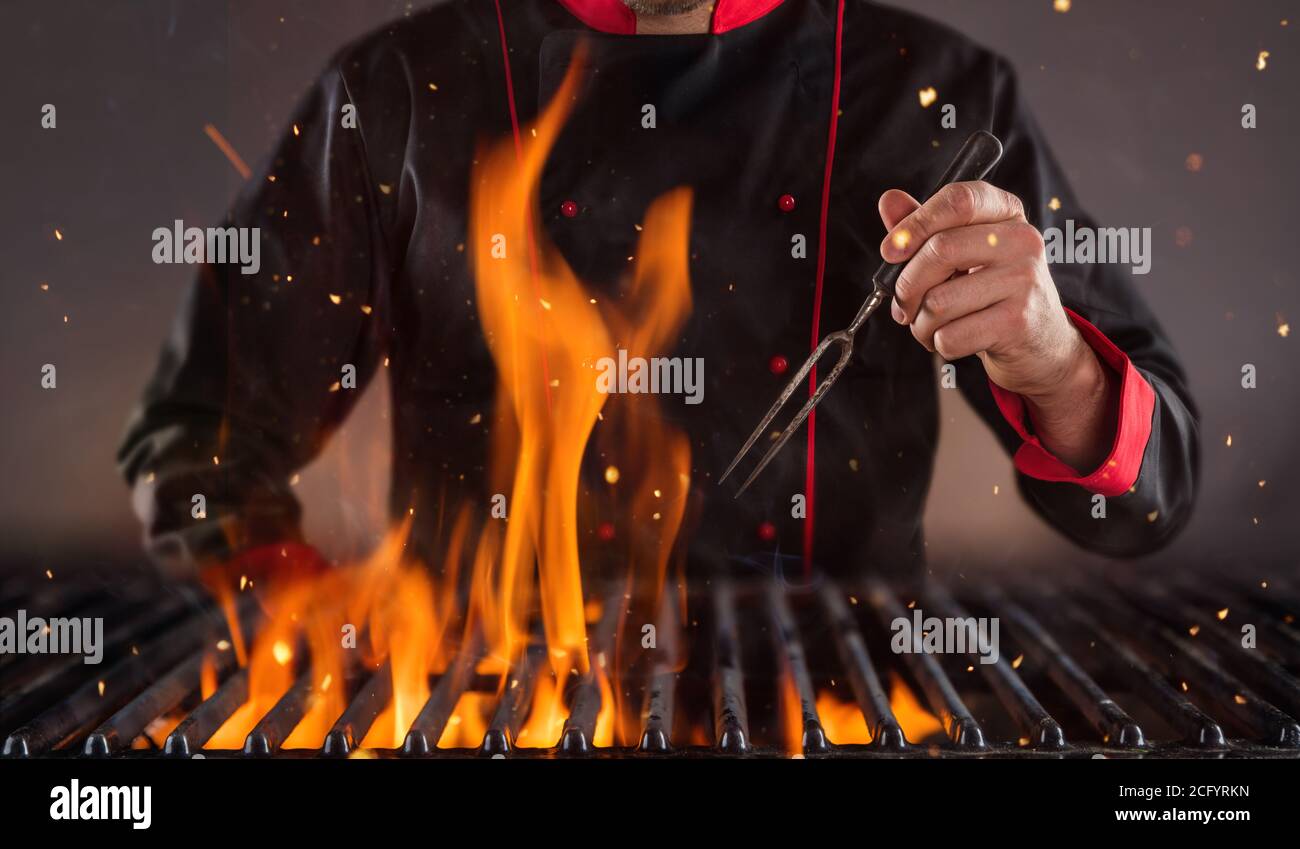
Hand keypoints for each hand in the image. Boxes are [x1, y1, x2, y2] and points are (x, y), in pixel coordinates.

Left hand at [878, 181, 1116, 471]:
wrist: (1039, 341)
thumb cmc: (991, 290)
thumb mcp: (963, 251)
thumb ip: (926, 227)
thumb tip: (890, 201)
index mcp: (1006, 213)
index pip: (958, 200)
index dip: (915, 223)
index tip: (889, 251)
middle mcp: (1021, 240)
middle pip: (940, 251)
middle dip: (906, 285)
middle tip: (902, 304)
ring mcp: (1023, 280)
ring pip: (938, 301)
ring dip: (920, 323)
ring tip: (930, 325)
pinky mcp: (1018, 321)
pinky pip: (950, 335)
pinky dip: (938, 343)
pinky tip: (951, 340)